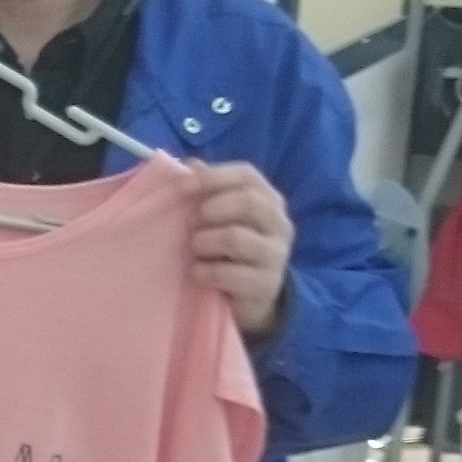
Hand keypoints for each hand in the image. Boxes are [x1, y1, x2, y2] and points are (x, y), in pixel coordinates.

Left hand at [176, 159, 292, 339]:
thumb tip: (190, 165)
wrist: (251, 297)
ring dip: (205, 242)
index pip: (247, 176)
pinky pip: (231, 274)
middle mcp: (279, 223)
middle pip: (248, 202)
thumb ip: (206, 191)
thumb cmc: (230, 250)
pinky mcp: (266, 285)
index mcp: (269, 199)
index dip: (213, 177)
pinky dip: (206, 271)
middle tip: (192, 224)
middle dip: (212, 210)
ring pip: (237, 238)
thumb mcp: (219, 218)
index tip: (181, 187)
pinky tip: (197, 272)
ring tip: (195, 249)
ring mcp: (276, 255)